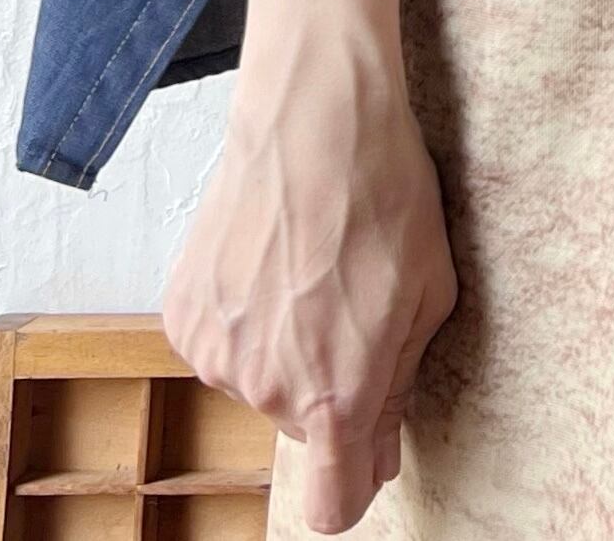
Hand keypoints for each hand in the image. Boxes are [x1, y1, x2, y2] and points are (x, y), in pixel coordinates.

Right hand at [161, 25, 458, 533]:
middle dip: (333, 387)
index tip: (366, 457)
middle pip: (306, 427)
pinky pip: (223, 343)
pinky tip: (271, 258)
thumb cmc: (385, 191)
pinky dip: (246, 315)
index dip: (354, 486)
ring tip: (312, 268)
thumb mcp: (430, 293)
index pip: (333, 506)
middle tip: (356, 305)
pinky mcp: (184, 312)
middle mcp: (267, 387)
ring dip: (286, 347)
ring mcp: (217, 351)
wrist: (314, 113)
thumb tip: (380, 452)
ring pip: (262, 381)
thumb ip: (400, 387)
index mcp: (337, 393)